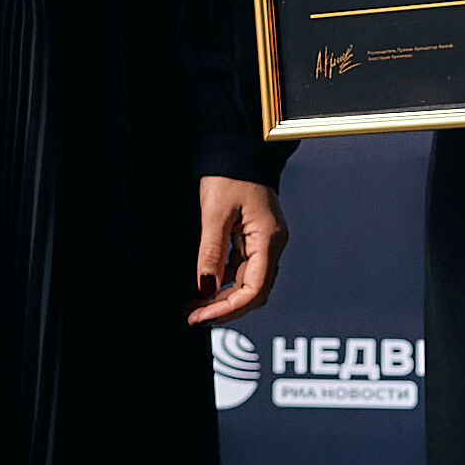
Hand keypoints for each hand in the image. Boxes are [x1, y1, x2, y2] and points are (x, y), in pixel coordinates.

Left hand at [192, 176, 286, 323]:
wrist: (239, 146)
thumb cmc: (230, 172)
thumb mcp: (215, 212)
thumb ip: (210, 252)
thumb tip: (204, 286)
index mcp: (268, 240)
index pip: (254, 290)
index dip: (228, 309)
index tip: (202, 317)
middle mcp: (270, 244)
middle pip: (252, 292)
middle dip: (223, 308)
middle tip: (193, 317)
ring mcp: (263, 241)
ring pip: (246, 282)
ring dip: (221, 297)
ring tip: (193, 306)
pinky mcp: (253, 237)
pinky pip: (241, 268)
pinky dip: (223, 281)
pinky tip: (204, 285)